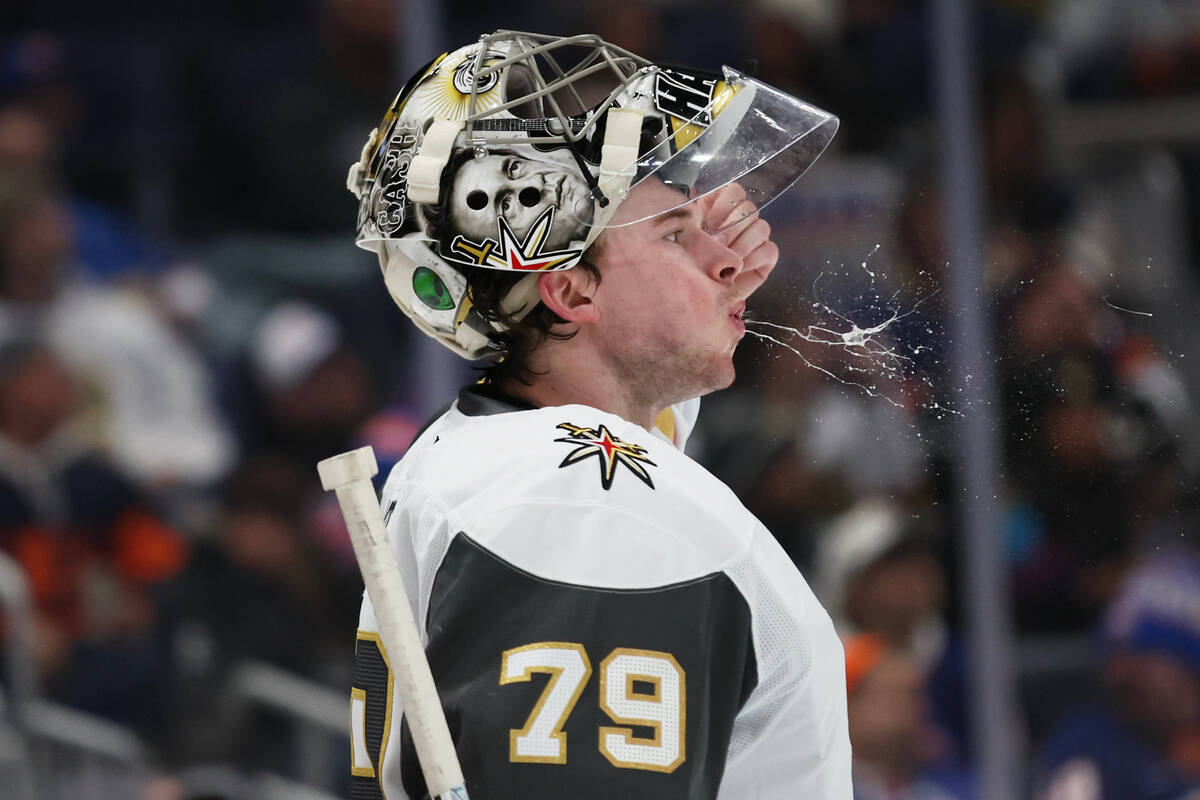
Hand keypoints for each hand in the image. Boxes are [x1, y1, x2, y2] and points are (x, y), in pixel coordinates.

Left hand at [698, 183, 779, 298]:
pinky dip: (753, 259)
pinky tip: (738, 269)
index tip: (708, 221)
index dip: (724, 204)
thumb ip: (690, 225)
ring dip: (742, 245)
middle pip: (748, 209)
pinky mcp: (766, 256)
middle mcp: (742, 219)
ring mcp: (756, 237)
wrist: (699, 296)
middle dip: (731, 228)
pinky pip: (769, 250)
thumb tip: (690, 214)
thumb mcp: (685, 241)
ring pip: (761, 227)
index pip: (733, 192)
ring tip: (727, 260)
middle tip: (717, 245)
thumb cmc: (690, 265)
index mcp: (721, 209)